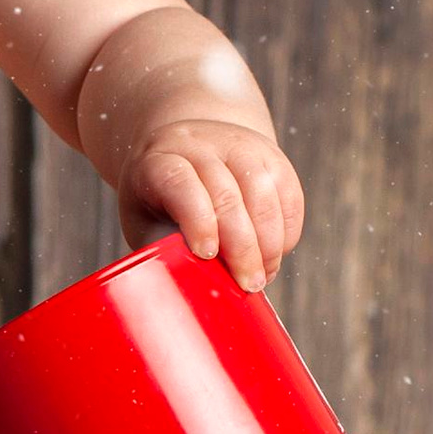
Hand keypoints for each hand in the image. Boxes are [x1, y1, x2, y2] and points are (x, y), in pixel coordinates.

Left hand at [120, 120, 303, 288]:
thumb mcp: (145, 221)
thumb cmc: (158, 201)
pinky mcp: (270, 154)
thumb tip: (188, 288)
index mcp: (158, 161)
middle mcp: (199, 145)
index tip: (206, 255)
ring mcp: (238, 145)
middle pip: (227, 195)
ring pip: (263, 193)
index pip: (180, 184)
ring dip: (269, 243)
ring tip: (263, 275)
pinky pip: (288, 193)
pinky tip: (275, 255)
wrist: (184, 154)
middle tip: (248, 285)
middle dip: (242, 247)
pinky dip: (286, 230)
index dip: (197, 220)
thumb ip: (162, 250)